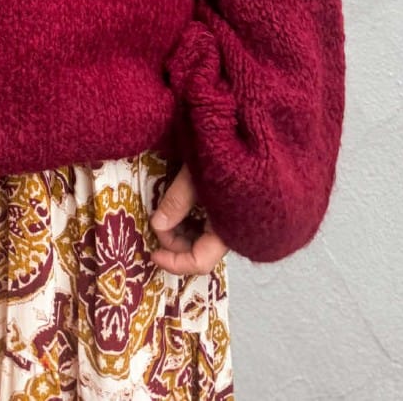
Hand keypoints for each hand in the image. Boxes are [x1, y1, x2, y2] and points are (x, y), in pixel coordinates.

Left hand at [148, 162, 229, 276]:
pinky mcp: (230, 209)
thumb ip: (176, 202)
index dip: (174, 263)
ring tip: (165, 211)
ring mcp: (232, 221)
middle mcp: (233, 231)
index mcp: (229, 229)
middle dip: (174, 242)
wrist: (249, 139)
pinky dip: (190, 220)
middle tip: (156, 222)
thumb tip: (157, 225)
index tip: (152, 253)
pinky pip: (207, 225)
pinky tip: (180, 205)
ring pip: (202, 239)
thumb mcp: (195, 176)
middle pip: (199, 252)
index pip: (200, 261)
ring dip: (181, 231)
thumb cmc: (224, 156)